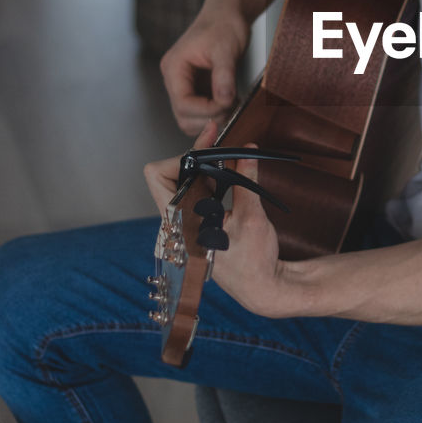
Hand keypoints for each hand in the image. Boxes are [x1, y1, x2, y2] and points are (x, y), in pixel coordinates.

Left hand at [144, 128, 289, 316]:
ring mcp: (188, 222)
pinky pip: (196, 192)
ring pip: (184, 181)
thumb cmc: (254, 261)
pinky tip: (228, 171)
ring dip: (202, 164)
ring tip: (225, 152)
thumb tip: (247, 152)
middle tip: (217, 134)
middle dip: (195, 153)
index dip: (181, 156)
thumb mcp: (252, 217)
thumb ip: (246, 182)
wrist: (262, 289)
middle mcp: (179, 222)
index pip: (160, 176)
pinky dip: (209, 176)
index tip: (209, 146)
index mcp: (182, 222)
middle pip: (172, 173)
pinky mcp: (199, 223)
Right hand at [160, 5, 249, 135]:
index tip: (228, 103)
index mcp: (174, 68)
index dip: (206, 110)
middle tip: (232, 107)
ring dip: (213, 118)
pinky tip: (232, 102)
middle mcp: (174, 80)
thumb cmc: (224, 25)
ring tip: (233, 104)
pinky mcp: (197, 89)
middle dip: (209, 118)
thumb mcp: (226, 48)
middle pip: (184, 117)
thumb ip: (224, 76)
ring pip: (192, 119)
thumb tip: (224, 101)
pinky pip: (202, 112)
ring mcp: (185, 86)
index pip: (183, 104)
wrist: (228, 15)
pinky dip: (217, 113)